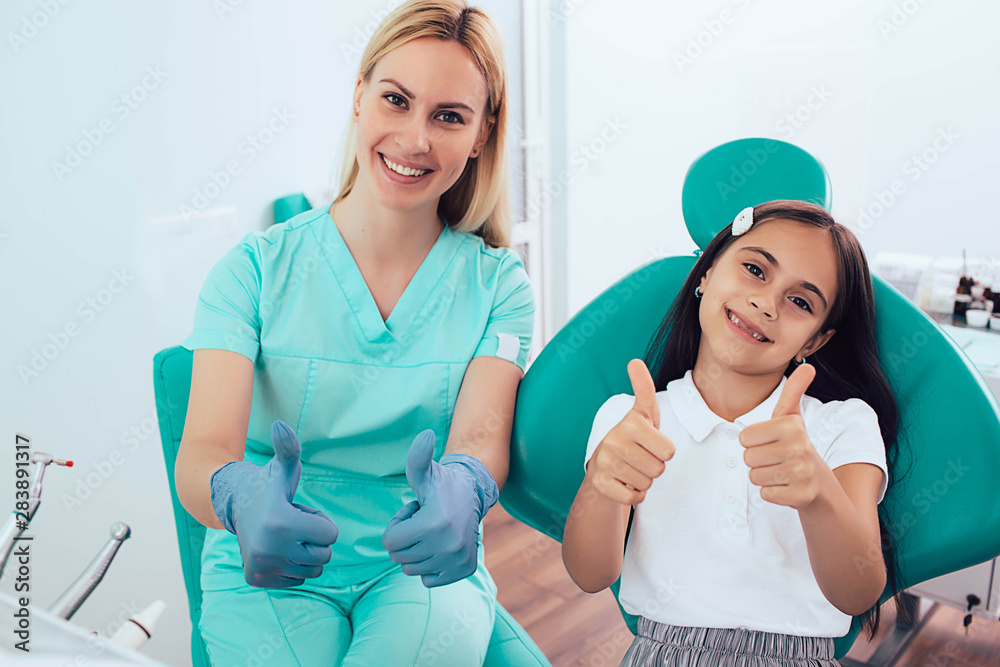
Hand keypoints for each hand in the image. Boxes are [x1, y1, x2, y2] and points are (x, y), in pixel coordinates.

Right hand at [210, 421, 338, 587]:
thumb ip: (289, 448)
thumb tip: (281, 425)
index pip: (331, 535)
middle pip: (324, 556)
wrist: (236, 505)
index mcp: (280, 522)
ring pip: (312, 571)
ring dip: (305, 553)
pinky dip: (292, 567)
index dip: (320, 520)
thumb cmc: (268, 485)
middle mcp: (268, 549)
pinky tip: (277, 548)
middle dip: (315, 539)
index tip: (300, 511)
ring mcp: (262, 567)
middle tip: (294, 524)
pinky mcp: (257, 579)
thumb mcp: (283, 467)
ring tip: (286, 535)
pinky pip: (297, 581)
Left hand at [382, 430, 497, 587]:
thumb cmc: (441, 485)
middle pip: (399, 557)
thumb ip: (418, 457)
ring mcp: (457, 561)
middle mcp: (448, 546)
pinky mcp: (464, 571)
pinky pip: (428, 580)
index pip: (389, 542)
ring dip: (416, 552)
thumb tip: (425, 435)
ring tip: (431, 531)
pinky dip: (430, 566)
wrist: (474, 496)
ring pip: (412, 569)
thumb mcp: (425, 473)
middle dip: (405, 539)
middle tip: (422, 521)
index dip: (397, 524)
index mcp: (434, 524)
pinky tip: (440, 546)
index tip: (413, 512)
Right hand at [586, 359, 674, 504]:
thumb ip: (643, 388)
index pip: (669, 451)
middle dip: (654, 467)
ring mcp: (605, 463)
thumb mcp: (643, 412)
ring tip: (631, 468)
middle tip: (640, 457)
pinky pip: (632, 498)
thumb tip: (634, 360)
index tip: (650, 443)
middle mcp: (615, 441)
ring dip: (643, 480)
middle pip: (659, 469)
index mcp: (631, 423)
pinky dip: (633, 495)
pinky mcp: (600, 483)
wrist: (603, 463)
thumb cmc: (633, 437)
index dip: (664, 451)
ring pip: (646, 484)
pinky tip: (624, 482)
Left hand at [740, 364, 834, 508]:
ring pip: (754, 477)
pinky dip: (772, 493)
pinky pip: (765, 494)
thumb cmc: (796, 445)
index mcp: (791, 426)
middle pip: (747, 458)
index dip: (754, 442)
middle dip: (758, 460)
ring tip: (782, 471)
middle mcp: (799, 448)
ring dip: (764, 477)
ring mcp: (802, 473)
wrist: (819, 483)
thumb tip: (808, 365)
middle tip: (777, 459)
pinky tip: (787, 486)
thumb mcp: (793, 418)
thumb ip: (794, 391)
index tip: (772, 442)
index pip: (744, 437)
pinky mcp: (800, 496)